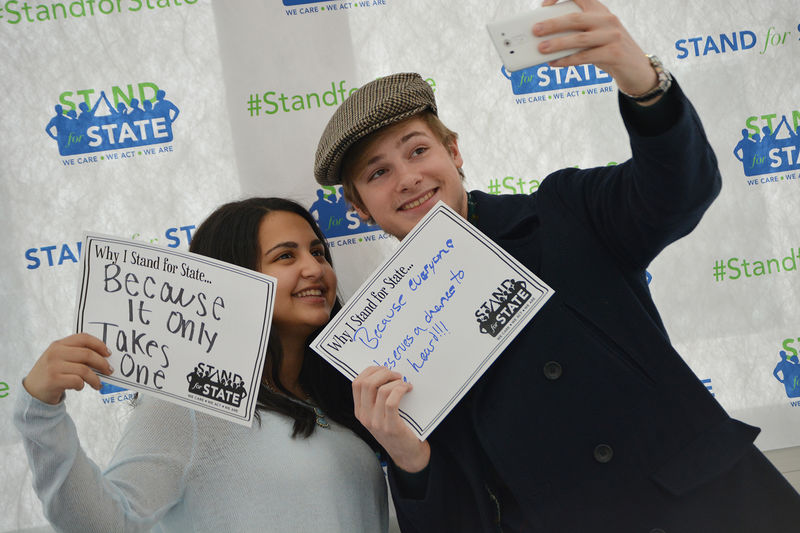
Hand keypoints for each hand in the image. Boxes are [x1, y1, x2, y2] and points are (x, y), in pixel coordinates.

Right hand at [23, 333, 112, 404]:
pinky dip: (82, 385)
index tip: (108, 353)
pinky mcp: (53, 379)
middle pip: (87, 354)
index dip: (99, 344)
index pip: (83, 338)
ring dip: (95, 379)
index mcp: (59, 344)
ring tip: (98, 384)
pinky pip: (77, 381)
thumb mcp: (61, 358)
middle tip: (109, 371)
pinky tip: (80, 387)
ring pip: (84, 370)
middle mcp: (55, 352)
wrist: (33, 391)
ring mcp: (53, 366)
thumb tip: (104, 358)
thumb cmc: (53, 373)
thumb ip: (77, 354)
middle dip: (102, 363)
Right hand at [352, 366, 430, 472]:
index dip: (370, 371)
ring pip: (381, 390)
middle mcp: (364, 417)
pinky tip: (407, 389)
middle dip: (383, 372)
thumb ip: (376, 398)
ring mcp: (376, 423)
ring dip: (395, 381)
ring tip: (404, 383)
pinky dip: (400, 390)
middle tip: (396, 375)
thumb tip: (384, 373)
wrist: (406, 454)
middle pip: (367, 383)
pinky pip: (392, 401)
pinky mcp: (391, 427)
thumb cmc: (395, 429)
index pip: (356, 383)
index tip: (384, 369)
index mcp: (359, 411)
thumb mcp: (379, 414)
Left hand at [537, 0, 658, 99]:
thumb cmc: (607, 50)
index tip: (544, 5)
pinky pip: (586, 56)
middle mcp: (607, 19)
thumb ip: (575, 33)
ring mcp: (612, 36)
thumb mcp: (594, 35)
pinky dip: (567, 60)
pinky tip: (554, 63)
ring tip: (541, 49)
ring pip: (579, 39)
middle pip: (575, 18)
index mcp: (600, 10)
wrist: (636, 68)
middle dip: (552, 24)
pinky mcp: (614, 53)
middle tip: (535, 30)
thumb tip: (543, 40)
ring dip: (557, 44)